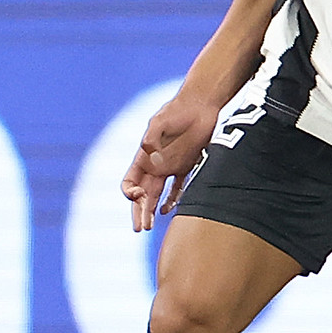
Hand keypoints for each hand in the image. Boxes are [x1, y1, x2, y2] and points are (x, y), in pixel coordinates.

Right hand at [120, 96, 218, 232]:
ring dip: (152, 211)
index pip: (129, 181)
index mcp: (143, 156)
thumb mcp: (160, 121)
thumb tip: (149, 156)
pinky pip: (177, 189)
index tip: (138, 196)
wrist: (201, 105)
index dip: (130, 192)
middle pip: (142, 194)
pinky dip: (172, 201)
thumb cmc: (177, 110)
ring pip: (157, 195)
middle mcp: (155, 165)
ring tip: (150, 226)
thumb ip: (153, 138)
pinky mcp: (187, 167)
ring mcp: (170, 167)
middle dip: (139, 211)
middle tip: (141, 227)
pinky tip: (170, 210)